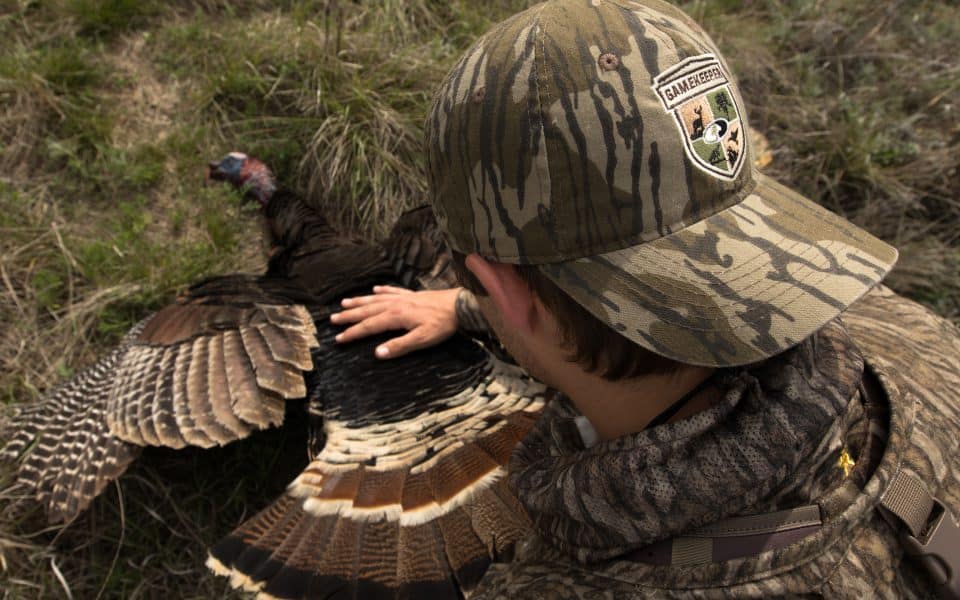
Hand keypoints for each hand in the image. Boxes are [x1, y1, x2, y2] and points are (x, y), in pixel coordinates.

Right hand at [330, 286, 459, 358]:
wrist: (459, 305)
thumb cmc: (442, 325)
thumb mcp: (422, 340)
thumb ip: (399, 346)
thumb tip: (377, 353)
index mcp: (395, 317)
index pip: (369, 326)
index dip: (353, 333)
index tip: (339, 338)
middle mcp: (395, 305)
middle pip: (367, 310)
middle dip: (349, 315)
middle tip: (333, 319)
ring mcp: (403, 298)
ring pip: (375, 299)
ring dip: (360, 302)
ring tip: (345, 303)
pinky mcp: (412, 295)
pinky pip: (392, 291)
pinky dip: (382, 291)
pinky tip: (375, 290)